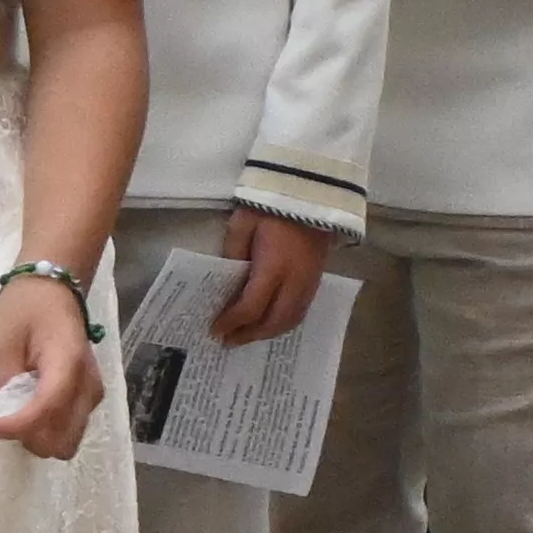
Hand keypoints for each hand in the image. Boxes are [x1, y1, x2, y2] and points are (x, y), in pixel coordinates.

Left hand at [0, 272, 103, 461]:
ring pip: (69, 440)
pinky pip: (70, 428)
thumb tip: (2, 417)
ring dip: (39, 437)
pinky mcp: (89, 396)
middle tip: (4, 421)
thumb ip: (3, 382)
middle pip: (63, 440)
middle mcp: (88, 383)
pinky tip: (30, 408)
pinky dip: (49, 429)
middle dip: (30, 438)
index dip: (18, 427)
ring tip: (16, 413)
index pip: (47, 410)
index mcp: (67, 362)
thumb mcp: (1, 342)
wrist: (53, 289)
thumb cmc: (24, 308)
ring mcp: (93, 392)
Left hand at [203, 207, 328, 346]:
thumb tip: (227, 282)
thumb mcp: (243, 224)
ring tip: (246, 335)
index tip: (215, 330)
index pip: (251, 306)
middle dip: (250, 335)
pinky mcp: (317, 278)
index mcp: (274, 266)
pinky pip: (301, 311)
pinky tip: (269, 322)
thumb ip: (233, 253)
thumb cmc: (272, 205)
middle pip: (274, 321)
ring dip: (268, 332)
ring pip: (291, 320)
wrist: (313, 191)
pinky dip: (283, 323)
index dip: (232, 321)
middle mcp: (295, 280)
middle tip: (228, 341)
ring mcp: (310, 281)